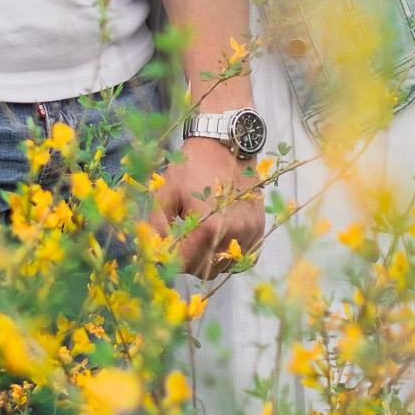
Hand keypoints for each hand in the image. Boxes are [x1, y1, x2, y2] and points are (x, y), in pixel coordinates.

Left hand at [157, 137, 264, 276]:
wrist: (225, 143)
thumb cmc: (192, 167)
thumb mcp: (165, 194)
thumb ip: (156, 229)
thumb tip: (154, 255)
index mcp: (209, 227)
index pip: (186, 264)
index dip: (171, 257)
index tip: (167, 244)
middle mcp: (234, 233)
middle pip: (205, 271)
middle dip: (189, 260)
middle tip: (183, 240)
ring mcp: (250, 232)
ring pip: (225, 266)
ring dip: (210, 259)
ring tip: (202, 236)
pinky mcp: (259, 227)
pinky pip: (244, 257)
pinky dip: (230, 254)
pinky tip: (221, 237)